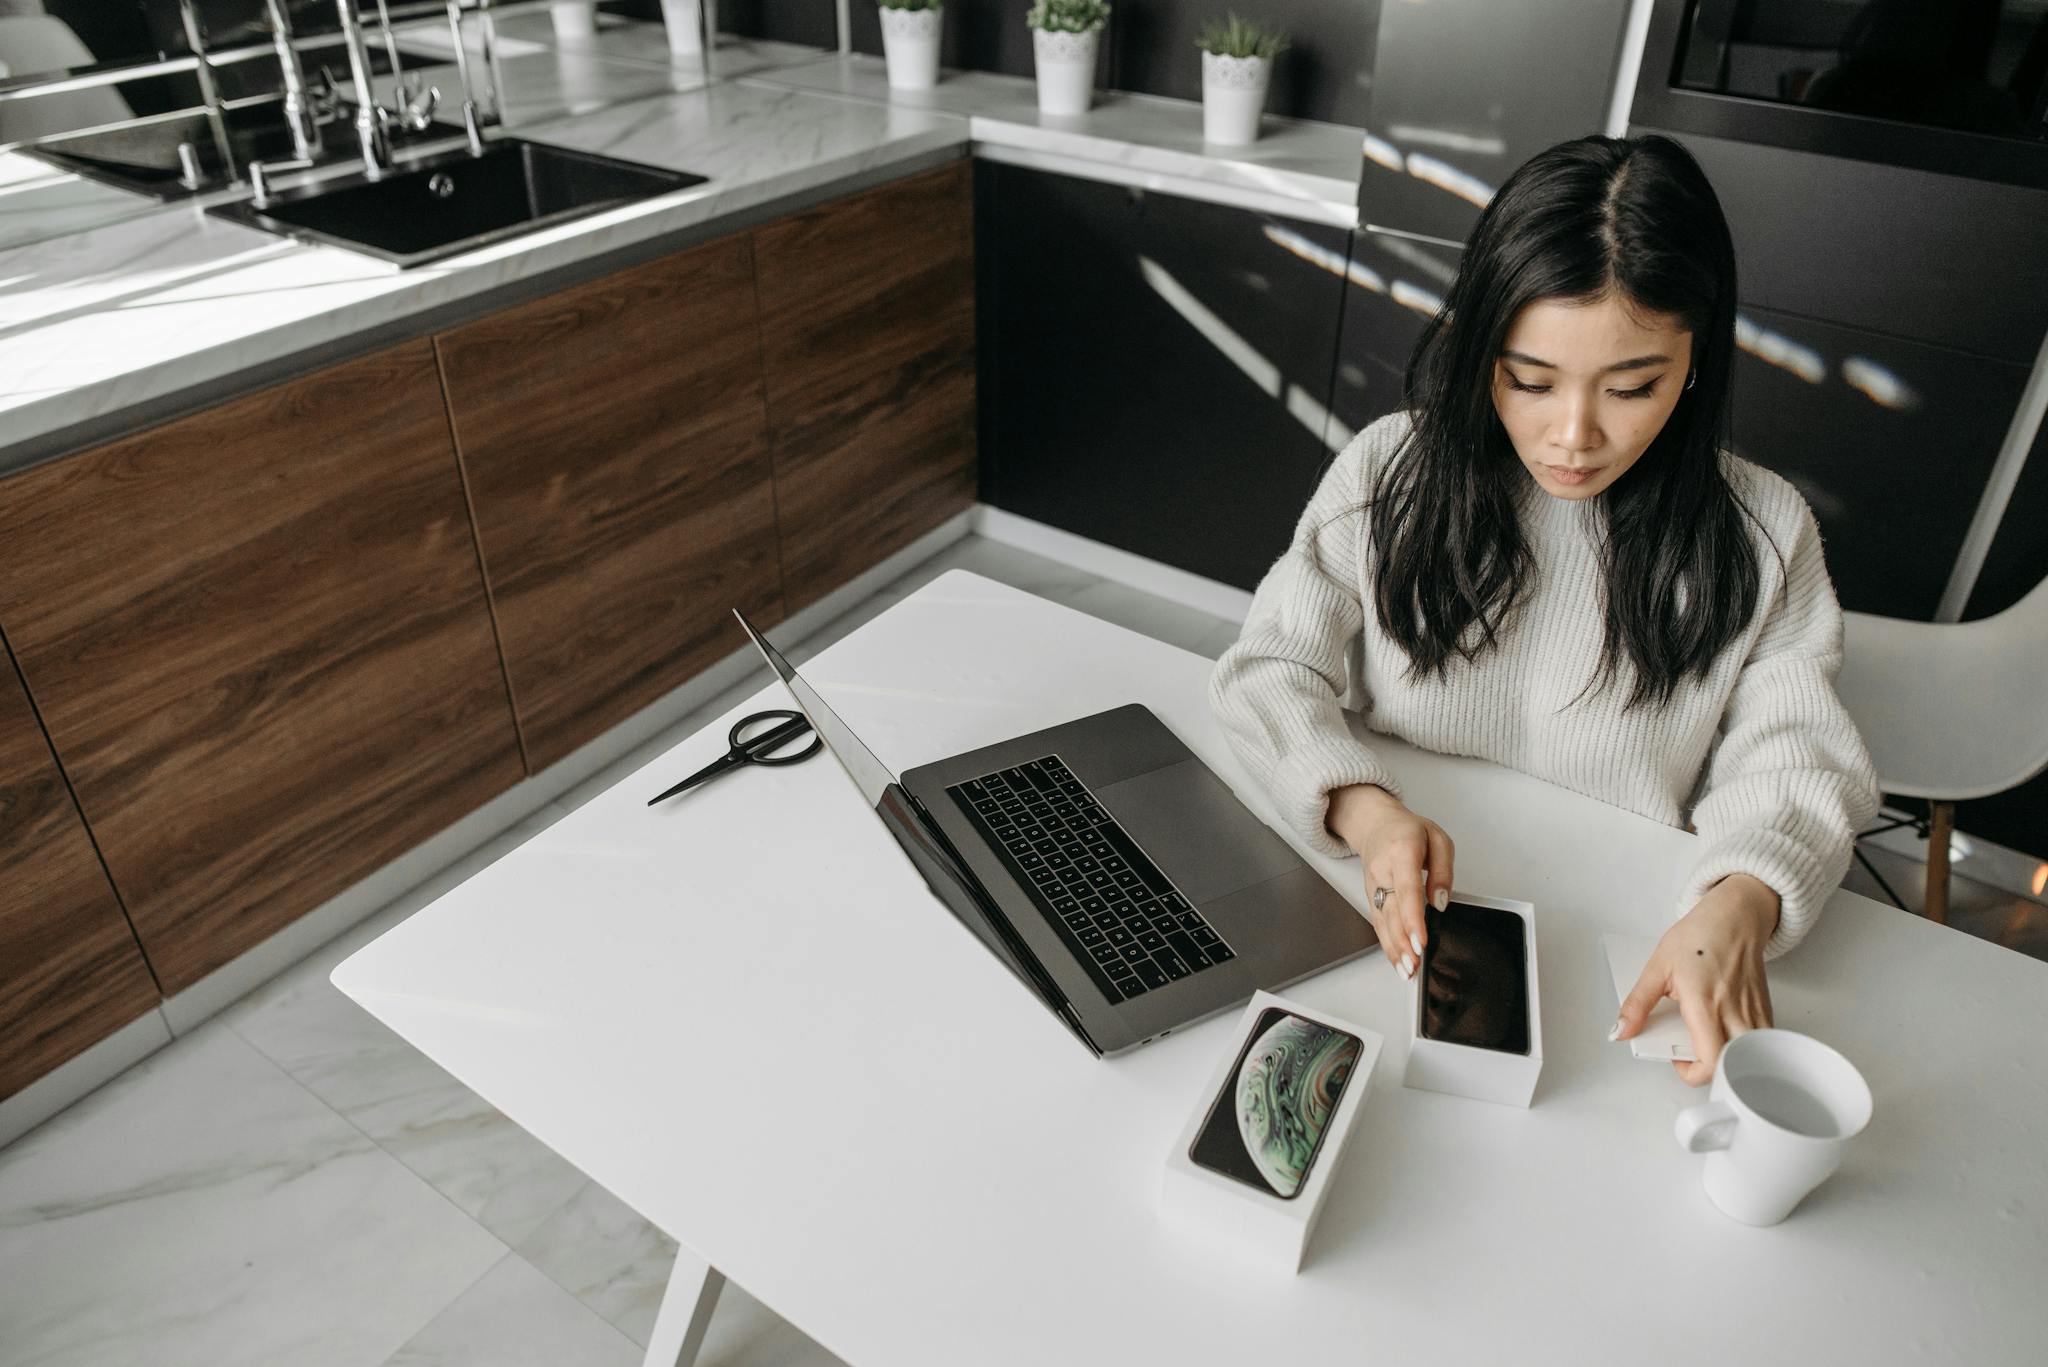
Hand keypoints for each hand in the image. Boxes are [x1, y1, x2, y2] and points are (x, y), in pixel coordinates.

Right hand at [1326, 784, 1454, 980]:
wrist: (1376, 824)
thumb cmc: (1408, 831)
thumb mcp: (1439, 839)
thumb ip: (1443, 870)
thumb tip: (1440, 901)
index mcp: (1401, 852)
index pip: (1407, 890)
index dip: (1413, 918)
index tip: (1422, 941)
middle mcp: (1382, 871)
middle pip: (1391, 911)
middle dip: (1403, 942)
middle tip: (1415, 965)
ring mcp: (1373, 886)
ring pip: (1382, 921)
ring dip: (1394, 949)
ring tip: (1407, 971)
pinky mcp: (1371, 897)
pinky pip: (1378, 923)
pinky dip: (1387, 944)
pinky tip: (1396, 960)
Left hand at [1612, 874, 1778, 1084]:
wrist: (1734, 917)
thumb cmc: (1700, 937)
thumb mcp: (1657, 968)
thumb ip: (1637, 1004)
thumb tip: (1620, 1030)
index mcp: (1704, 1004)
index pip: (1710, 1062)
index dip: (1692, 1073)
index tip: (1676, 1058)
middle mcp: (1734, 1012)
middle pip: (1732, 1067)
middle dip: (1710, 1071)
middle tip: (1691, 1054)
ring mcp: (1753, 1013)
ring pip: (1749, 1056)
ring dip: (1728, 1059)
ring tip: (1707, 1042)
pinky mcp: (1765, 1010)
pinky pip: (1759, 1042)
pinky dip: (1742, 1047)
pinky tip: (1725, 1033)